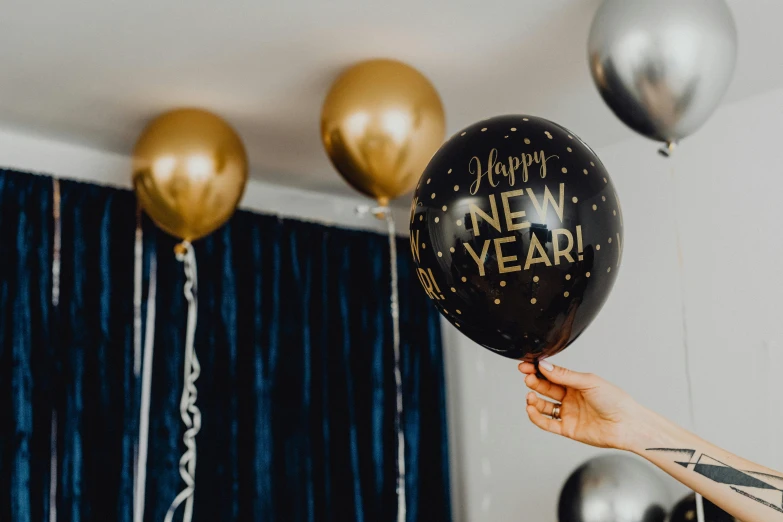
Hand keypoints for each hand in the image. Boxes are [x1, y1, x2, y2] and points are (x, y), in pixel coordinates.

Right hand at [518, 360, 649, 450]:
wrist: (627, 424)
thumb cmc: (615, 400)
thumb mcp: (588, 382)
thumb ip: (565, 375)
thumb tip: (544, 366)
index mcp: (576, 384)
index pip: (552, 375)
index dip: (538, 371)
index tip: (525, 366)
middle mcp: (570, 398)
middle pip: (546, 389)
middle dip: (535, 383)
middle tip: (528, 378)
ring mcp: (568, 413)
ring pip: (544, 406)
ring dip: (534, 400)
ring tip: (530, 396)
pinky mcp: (568, 429)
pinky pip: (547, 423)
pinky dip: (537, 417)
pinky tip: (531, 410)